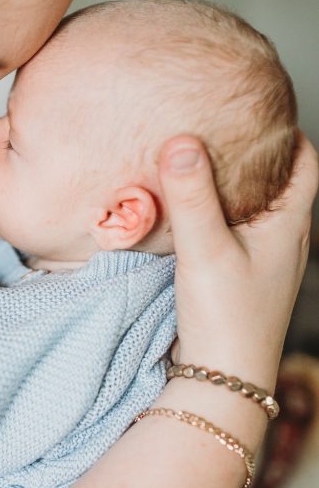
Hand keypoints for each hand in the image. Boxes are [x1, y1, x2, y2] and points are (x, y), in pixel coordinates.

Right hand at [158, 133, 317, 388]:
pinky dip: (223, 212)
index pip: (306, 162)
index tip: (260, 106)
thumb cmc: (225, 317)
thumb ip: (191, 195)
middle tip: (225, 125)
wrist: (222, 381)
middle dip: (260, 152)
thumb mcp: (205, 249)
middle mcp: (286, 241)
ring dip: (238, 184)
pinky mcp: (244, 279)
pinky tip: (193, 212)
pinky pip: (240, 231)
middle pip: (283, 181)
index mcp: (291, 225)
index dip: (289, 131)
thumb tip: (182, 138)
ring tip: (205, 160)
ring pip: (260, 208)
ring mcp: (267, 262)